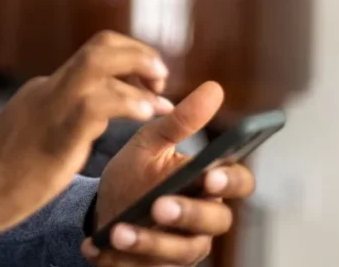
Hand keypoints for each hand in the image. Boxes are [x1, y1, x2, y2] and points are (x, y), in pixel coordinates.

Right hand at [0, 31, 173, 252]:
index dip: (130, 62)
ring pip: (100, 61)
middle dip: (140, 53)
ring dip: (140, 69)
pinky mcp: (56, 131)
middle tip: (161, 77)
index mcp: (46, 89)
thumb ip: (59, 121)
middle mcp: (50, 87)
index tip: (150, 83)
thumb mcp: (34, 136)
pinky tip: (146, 116)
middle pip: (101, 46)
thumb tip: (91, 119)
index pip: (95, 56)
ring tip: (161, 96)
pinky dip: (129, 102)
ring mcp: (51, 105)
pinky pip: (99, 103)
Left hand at [81, 82, 256, 265]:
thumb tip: (214, 88)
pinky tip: (109, 243)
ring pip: (185, 249)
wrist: (100, 212)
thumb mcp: (150, 145)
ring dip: (152, 240)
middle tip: (160, 205)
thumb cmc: (135, 175)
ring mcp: (186, 246)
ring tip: (122, 230)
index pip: (238, 180)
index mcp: (207, 181)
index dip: (230, 180)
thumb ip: (180, 122)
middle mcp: (205, 216)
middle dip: (188, 213)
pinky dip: (132, 255)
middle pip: (216, 219)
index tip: (208, 175)